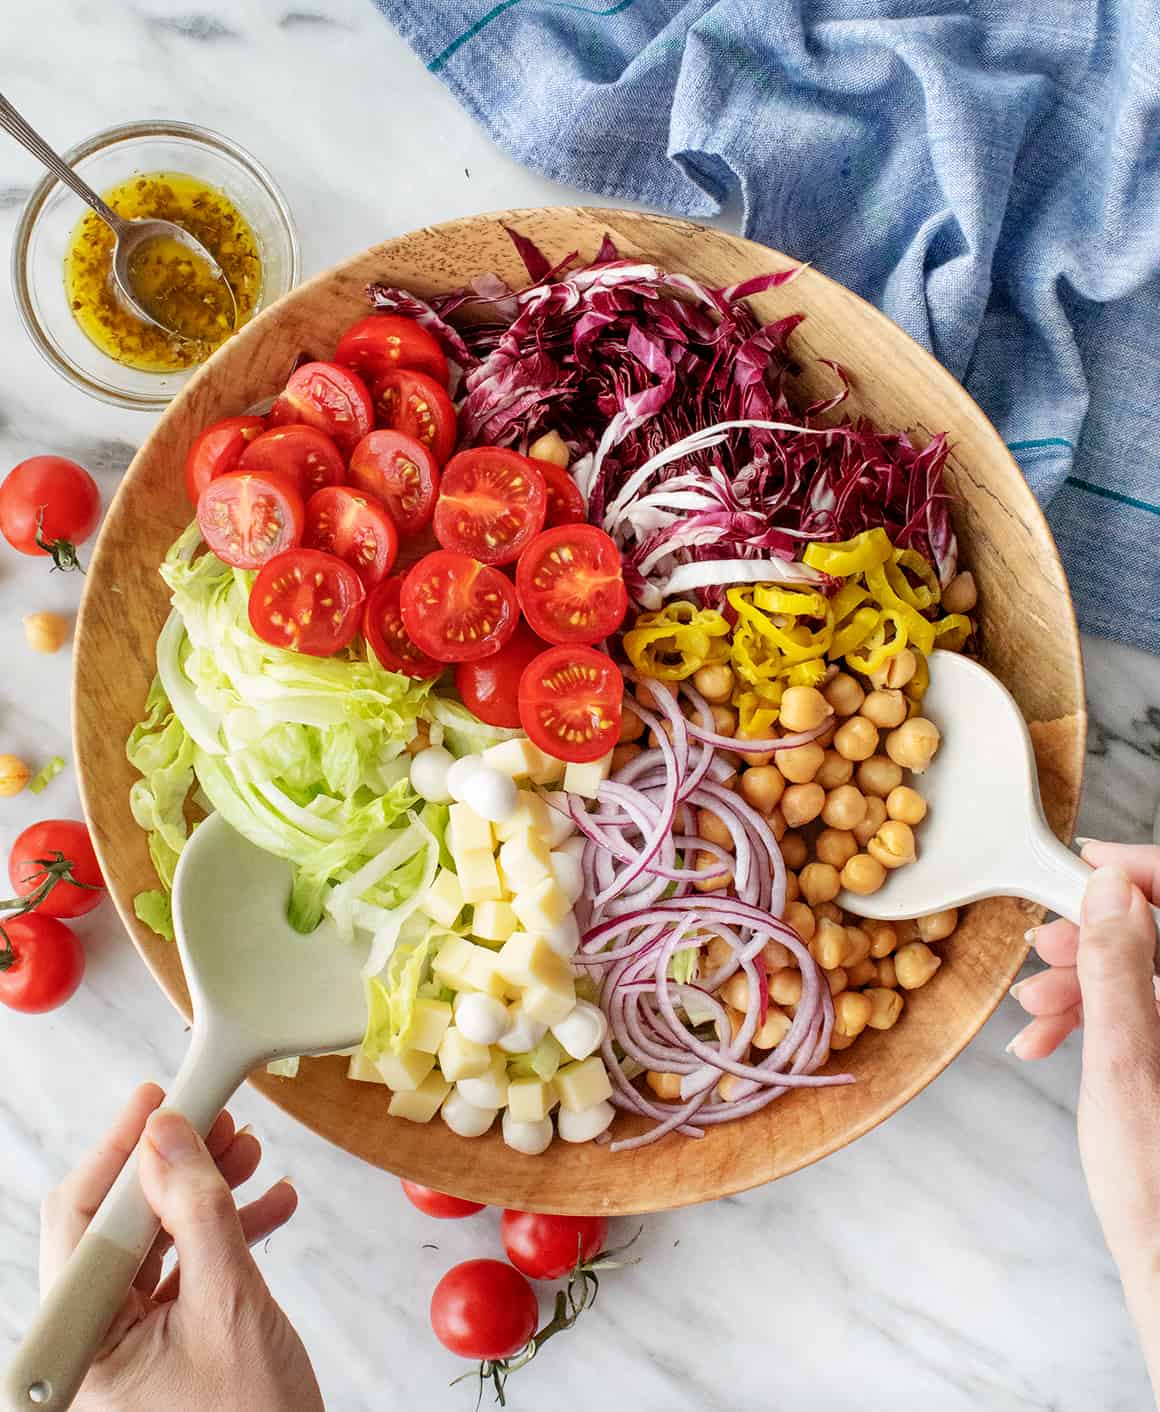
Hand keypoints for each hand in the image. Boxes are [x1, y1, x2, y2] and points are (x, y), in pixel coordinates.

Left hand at [40, 1083, 324, 1411]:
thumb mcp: (230, 1303)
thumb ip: (197, 1211)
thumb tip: (168, 1135)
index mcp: (81, 1344)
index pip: (80, 1219)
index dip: (122, 1150)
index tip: (160, 1098)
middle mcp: (90, 1344)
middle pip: (117, 1224)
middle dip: (174, 1166)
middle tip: (217, 1120)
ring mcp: (124, 1347)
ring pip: (152, 1240)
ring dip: (204, 1193)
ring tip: (250, 1156)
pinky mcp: (160, 1345)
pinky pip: (180, 1270)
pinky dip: (223, 1232)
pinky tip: (268, 1205)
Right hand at [1009, 842, 1159, 1386]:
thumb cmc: (1155, 1195)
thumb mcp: (1123, 1066)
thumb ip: (1118, 969)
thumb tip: (1109, 891)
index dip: (1140, 869)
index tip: (1085, 865)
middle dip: (1096, 935)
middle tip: (1043, 955)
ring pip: (1152, 972)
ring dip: (1088, 980)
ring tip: (1035, 1010)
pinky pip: (1148, 1010)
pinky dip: (1098, 1015)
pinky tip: (1050, 1036)